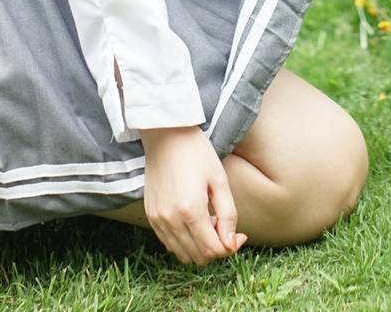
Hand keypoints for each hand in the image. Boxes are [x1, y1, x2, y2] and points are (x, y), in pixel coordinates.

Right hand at [140, 125, 247, 267]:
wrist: (165, 134)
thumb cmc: (196, 152)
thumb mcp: (219, 179)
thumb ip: (228, 214)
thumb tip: (231, 243)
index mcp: (190, 209)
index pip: (213, 250)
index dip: (230, 247)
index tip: (240, 235)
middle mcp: (170, 219)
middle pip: (198, 257)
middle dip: (216, 247)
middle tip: (223, 224)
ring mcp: (157, 219)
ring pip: (183, 254)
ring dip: (200, 246)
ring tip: (208, 220)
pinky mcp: (151, 215)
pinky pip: (169, 243)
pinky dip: (184, 241)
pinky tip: (193, 221)